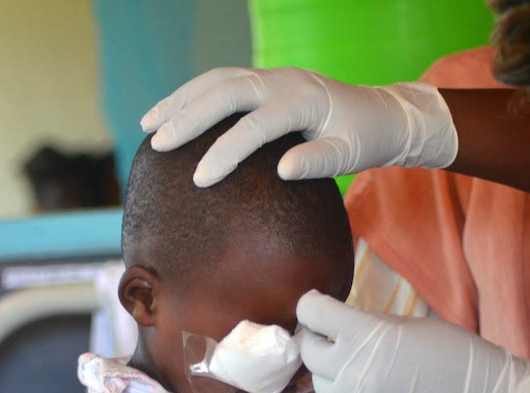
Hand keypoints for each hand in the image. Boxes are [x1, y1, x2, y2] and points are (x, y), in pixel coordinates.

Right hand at [140, 67, 457, 186]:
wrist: (381, 114)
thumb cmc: (366, 139)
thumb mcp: (351, 155)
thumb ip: (319, 161)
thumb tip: (282, 170)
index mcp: (304, 99)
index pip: (256, 125)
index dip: (226, 151)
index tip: (200, 180)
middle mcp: (283, 80)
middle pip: (226, 90)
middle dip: (189, 117)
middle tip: (159, 145)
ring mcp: (272, 76)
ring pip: (217, 80)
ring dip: (181, 100)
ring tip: (149, 126)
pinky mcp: (265, 82)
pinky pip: (222, 82)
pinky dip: (193, 96)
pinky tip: (171, 114)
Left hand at [297, 290, 529, 392]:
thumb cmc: (449, 349)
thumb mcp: (403, 324)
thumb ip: (364, 324)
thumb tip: (333, 323)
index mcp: (364, 334)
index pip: (310, 312)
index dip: (311, 306)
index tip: (318, 307)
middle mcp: (353, 370)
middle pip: (308, 351)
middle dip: (316, 340)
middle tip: (331, 338)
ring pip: (320, 386)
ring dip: (330, 373)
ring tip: (354, 368)